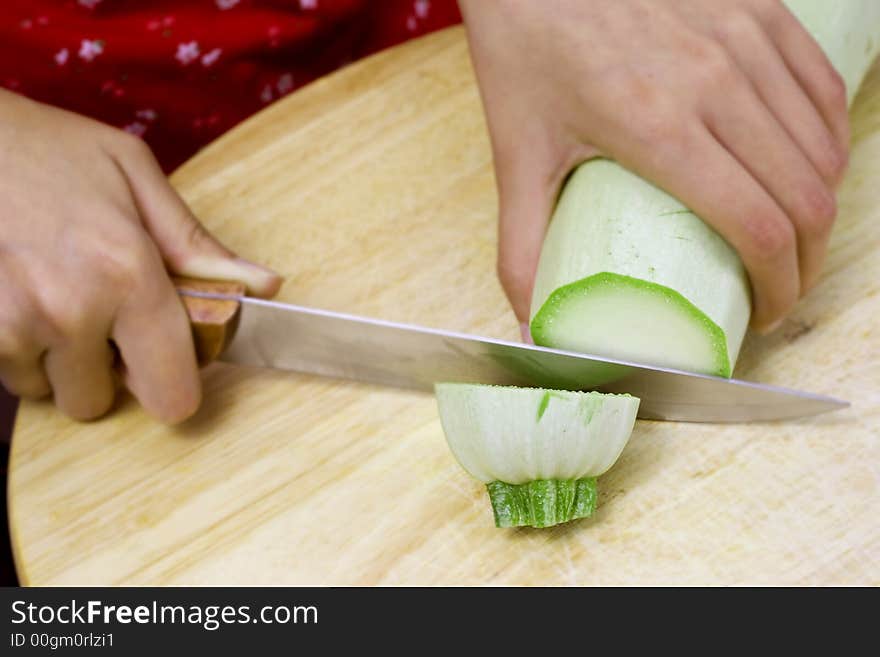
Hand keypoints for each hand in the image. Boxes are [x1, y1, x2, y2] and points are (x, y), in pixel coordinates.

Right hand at [0, 90, 281, 421]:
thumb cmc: (46, 149)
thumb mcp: (135, 177)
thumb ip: (197, 246)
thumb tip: (264, 287)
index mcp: (128, 274)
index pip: (171, 393)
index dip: (171, 386)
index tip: (164, 363)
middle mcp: (70, 311)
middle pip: (100, 402)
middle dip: (105, 370)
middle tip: (98, 314)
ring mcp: (11, 326)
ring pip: (51, 393)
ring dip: (58, 362)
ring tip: (53, 297)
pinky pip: (10, 376)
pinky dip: (18, 351)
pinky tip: (20, 298)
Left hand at [460, 0, 847, 333]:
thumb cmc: (525, 51)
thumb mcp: (516, 157)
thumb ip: (521, 249)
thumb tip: (532, 327)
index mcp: (658, 129)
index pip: (759, 228)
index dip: (778, 287)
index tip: (765, 312)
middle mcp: (716, 83)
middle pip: (805, 198)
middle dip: (806, 263)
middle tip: (779, 288)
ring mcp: (744, 40)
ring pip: (824, 147)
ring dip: (821, 208)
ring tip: (790, 240)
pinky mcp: (758, 9)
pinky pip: (822, 88)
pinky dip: (828, 141)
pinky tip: (807, 169)